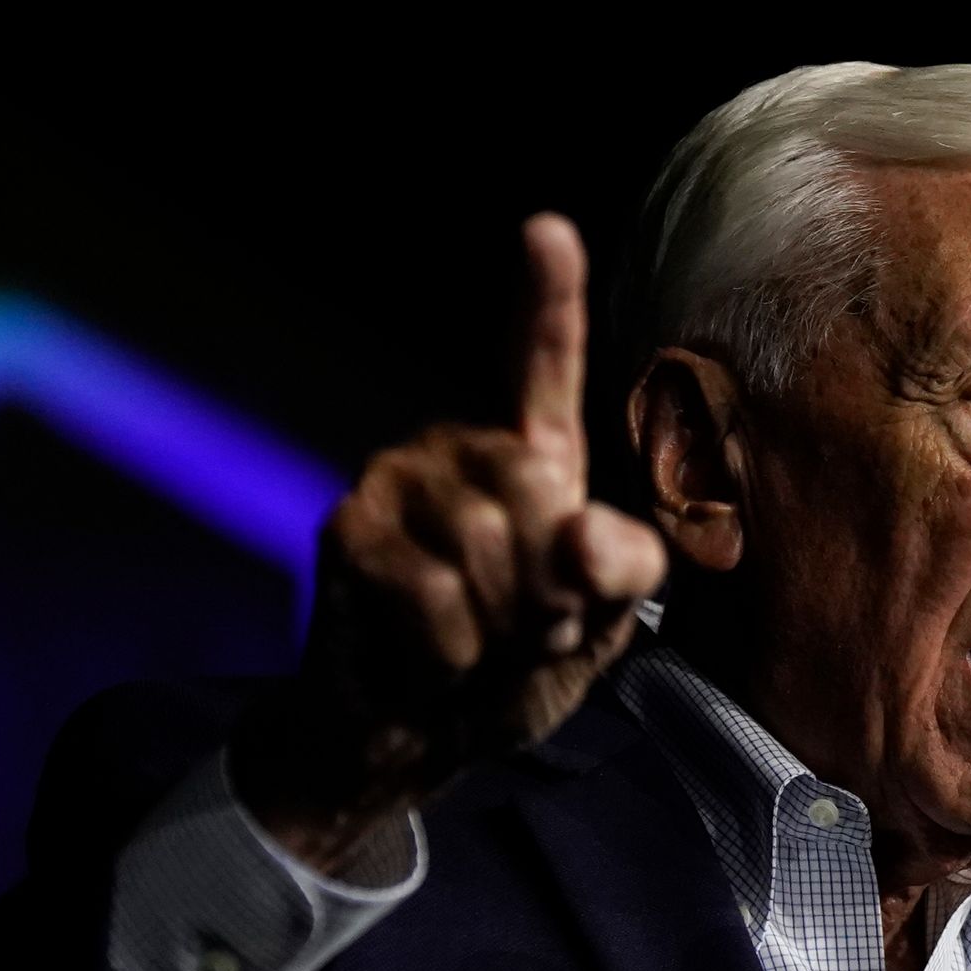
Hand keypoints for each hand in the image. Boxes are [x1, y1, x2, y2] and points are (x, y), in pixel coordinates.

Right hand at [234, 214, 670, 871]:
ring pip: (486, 544)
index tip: (545, 230)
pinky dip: (449, 653)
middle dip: (552, 592)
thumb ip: (624, 572)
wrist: (413, 740)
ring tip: (474, 646)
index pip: (541, 364)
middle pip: (539, 491)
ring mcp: (394, 480)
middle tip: (526, 632)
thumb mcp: (602, 627)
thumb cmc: (512, 671)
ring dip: (501, 629)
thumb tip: (580, 534)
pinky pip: (431, 593)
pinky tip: (427, 660)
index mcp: (528, 457)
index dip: (547, 298)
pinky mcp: (346, 530)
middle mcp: (458, 449)